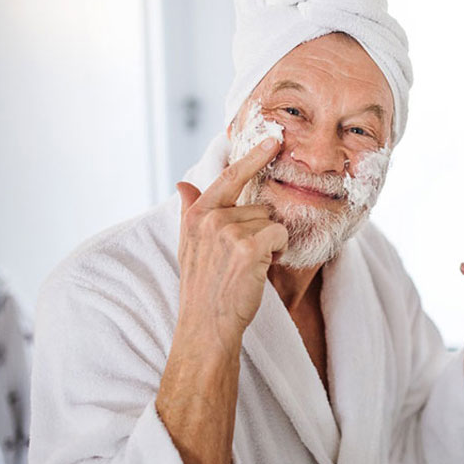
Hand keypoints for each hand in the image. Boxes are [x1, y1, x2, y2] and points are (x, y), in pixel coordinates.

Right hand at [157, 137, 286, 463]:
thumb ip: (191, 211)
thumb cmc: (204, 288)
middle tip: (245, 258)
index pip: (228, 176)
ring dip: (269, 242)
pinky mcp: (248, 245)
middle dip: (261, 229)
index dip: (252, 156)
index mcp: (196, 214)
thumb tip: (184, 183)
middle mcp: (209, 217)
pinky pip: (279, 233)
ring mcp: (227, 230)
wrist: (207, 326)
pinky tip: (262, 267)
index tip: (274, 137)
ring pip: (271, 220)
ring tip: (250, 267)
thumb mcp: (190, 246)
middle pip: (258, 206)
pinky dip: (279, 249)